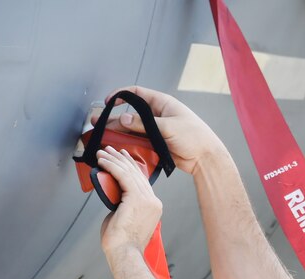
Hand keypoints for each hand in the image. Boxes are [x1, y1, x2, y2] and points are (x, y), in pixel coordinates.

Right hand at [90, 86, 224, 174]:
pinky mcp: (156, 144)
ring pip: (133, 129)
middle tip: (98, 121)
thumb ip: (144, 123)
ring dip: (118, 132)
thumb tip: (124, 118)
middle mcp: (157, 115)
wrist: (206, 158)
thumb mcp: (168, 127)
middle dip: (114, 117)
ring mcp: (156, 130)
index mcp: (162, 104)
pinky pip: (138, 141)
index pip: (137, 94)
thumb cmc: (195, 137)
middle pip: (131, 113)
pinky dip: (128, 143)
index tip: (108, 101)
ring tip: (101, 135)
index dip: (121, 95)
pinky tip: (116, 145)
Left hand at [97, 147, 162, 255]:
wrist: (125, 253)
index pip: (142, 181)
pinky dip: (112, 166)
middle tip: (110, 150)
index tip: (123, 156)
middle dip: (122, 159)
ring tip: (102, 153)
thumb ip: (122, 206)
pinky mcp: (137, 199)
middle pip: (137, 174)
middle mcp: (153, 201)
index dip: (132, 166)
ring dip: (114, 160)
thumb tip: (113, 197)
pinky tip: (103, 161)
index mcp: (153, 207)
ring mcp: (147, 200)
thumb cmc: (122, 242)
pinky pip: (123, 176)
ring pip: (129, 173)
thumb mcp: (125, 218)